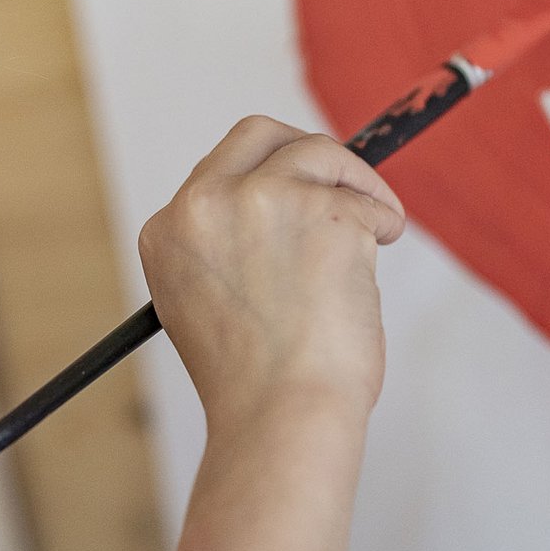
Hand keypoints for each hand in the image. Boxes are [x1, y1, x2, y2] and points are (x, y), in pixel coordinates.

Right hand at [137, 114, 405, 428]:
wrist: (280, 416)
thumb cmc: (254, 381)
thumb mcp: (208, 302)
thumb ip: (228, 248)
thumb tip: (290, 211)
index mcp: (168, 231)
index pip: (218, 169)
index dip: (266, 176)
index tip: (299, 189)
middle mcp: (204, 203)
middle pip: (260, 134)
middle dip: (308, 149)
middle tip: (344, 181)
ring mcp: (262, 200)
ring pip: (321, 155)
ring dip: (358, 185)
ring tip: (379, 231)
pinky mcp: (322, 210)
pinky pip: (365, 200)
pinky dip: (382, 223)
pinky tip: (376, 259)